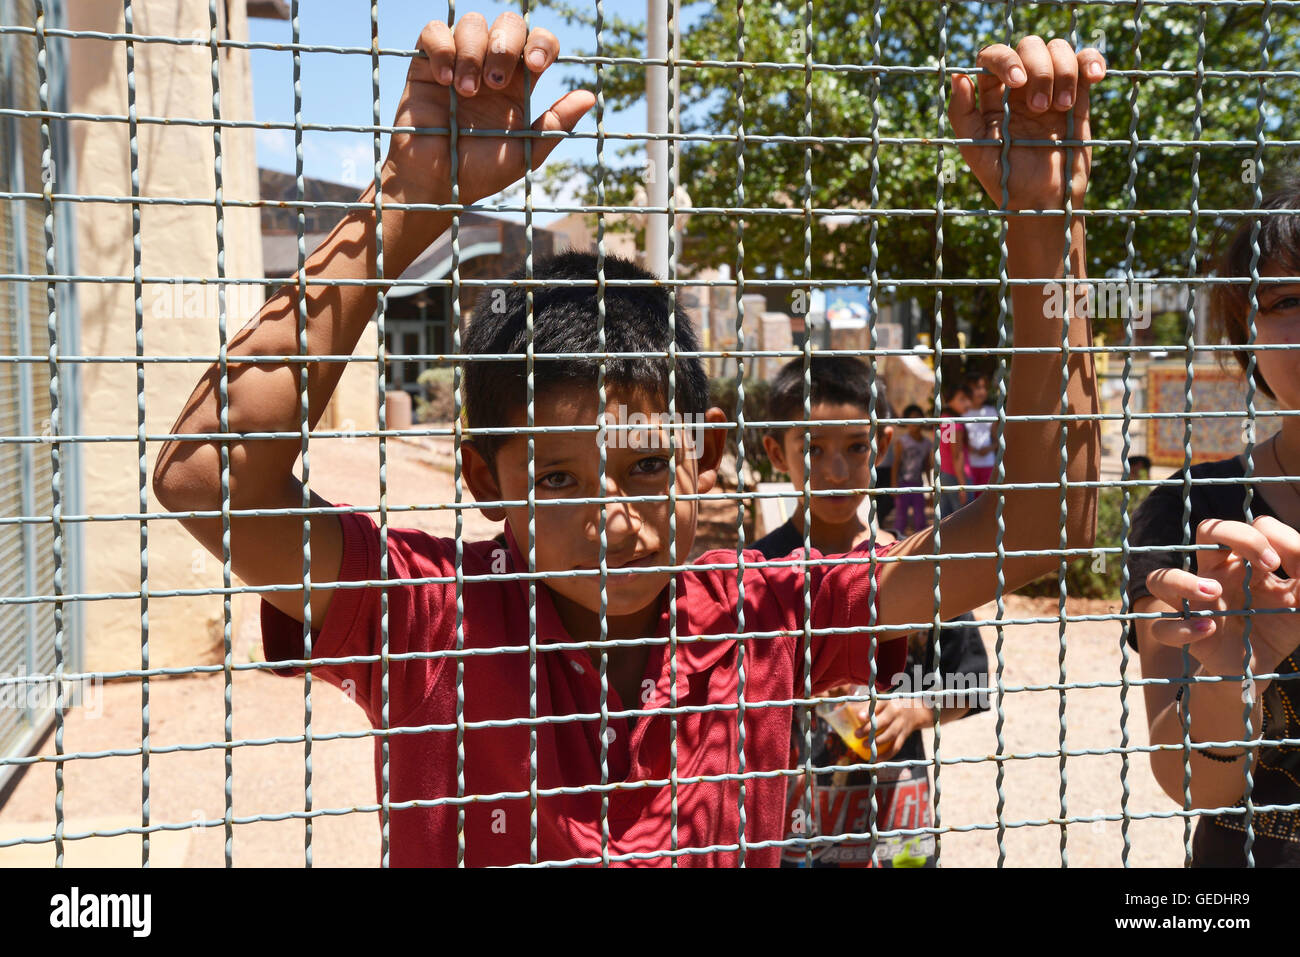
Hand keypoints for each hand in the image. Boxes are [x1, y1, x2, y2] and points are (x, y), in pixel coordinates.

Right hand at [382, 13, 595, 207]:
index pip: (539, 42)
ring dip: (473, 52)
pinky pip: (435, 32)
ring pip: (472, 23)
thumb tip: (589, 96)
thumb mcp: (525, 152)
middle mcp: (491, 65)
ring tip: (466, 92)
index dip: (542, 43)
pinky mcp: (426, 64)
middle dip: (506, 44)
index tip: (536, 66)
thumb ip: (556, 124)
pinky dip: (442, 49)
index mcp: (519, 83)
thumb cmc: (481, 172)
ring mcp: (459, 61)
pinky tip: (444, 81)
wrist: (437, 183)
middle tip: (496, 83)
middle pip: (509, 23)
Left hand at [853, 697, 927, 760]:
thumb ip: (864, 705)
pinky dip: (886, 755)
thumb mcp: (881, 701)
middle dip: (869, 730)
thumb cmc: (890, 706)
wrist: (915, 711)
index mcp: (887, 702)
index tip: (859, 717)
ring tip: (864, 745)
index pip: (878, 706)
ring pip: (890, 735)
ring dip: (876, 742)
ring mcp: (901, 724)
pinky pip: (896, 747)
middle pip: (883, 722)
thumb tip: (841, 710)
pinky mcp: (904, 735)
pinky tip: (876, 759)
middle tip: (857, 735)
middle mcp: (896, 712)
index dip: (868, 712)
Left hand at [948, 37, 1105, 210]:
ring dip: (1062, 72)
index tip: (1016, 83)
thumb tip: (958, 76)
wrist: (1042, 201)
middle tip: (1037, 107)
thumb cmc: (1004, 179)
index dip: (1005, 59)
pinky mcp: (1078, 96)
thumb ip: (962, 113)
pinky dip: (1091, 61)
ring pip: (1058, 49)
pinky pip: (1086, 62)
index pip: (994, 56)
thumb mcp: (975, 149)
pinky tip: (1095, 77)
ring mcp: (1050, 89)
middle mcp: (1020, 88)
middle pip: (1029, 46)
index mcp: (993, 96)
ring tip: (1060, 108)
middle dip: (1037, 68)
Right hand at [1145, 516, 1299, 680]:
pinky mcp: (1186, 635)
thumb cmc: (1280, 626)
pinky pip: (1163, 627)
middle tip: (1267, 566)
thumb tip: (1290, 550)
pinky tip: (1209, 629)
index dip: (1263, 537)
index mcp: (1242, 562)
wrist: (1263, 665)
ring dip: (1183, 580)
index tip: (1283, 566)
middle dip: (1235, 536)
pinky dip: (1181, 627)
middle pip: (1207, 530)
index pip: (1246, 527)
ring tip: (1214, 593)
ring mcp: (1195, 603)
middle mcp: (1215, 575)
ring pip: (1160, 578)